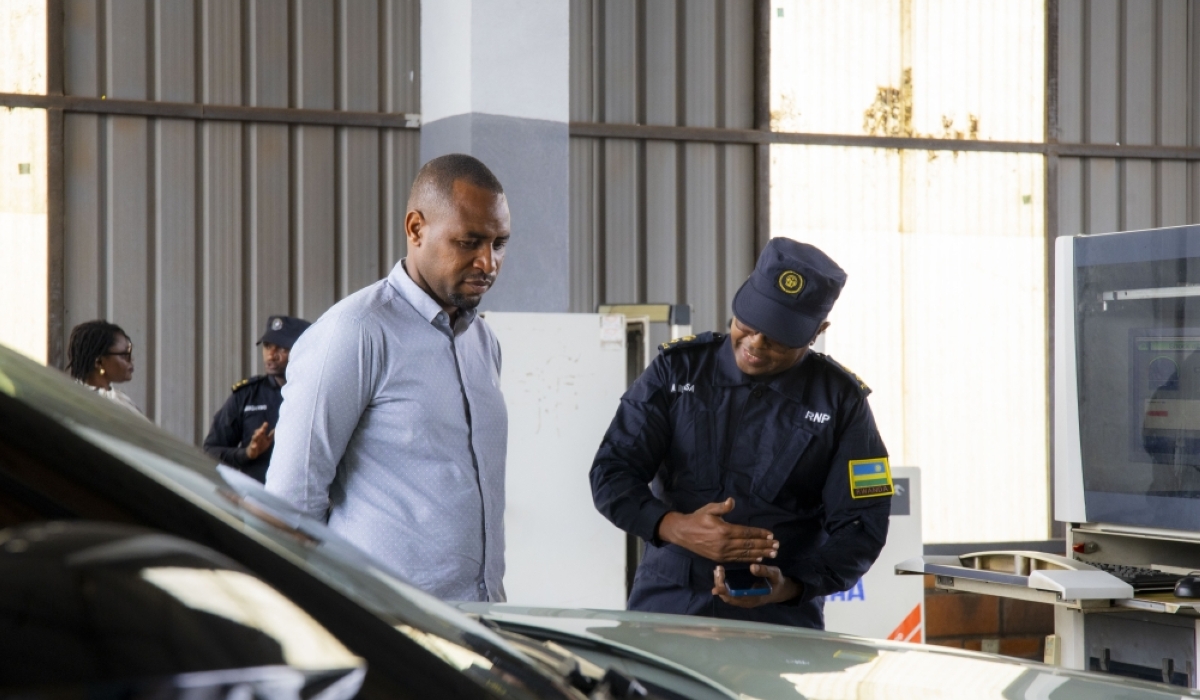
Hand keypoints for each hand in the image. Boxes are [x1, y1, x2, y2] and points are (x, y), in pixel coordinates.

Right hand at [245, 421, 274, 459]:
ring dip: (256, 436)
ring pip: (254, 438)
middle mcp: (257, 438)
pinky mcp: (252, 448)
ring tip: (258, 434)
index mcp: (261, 436)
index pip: (262, 430)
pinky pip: (252, 447)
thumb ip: (270, 436)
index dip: (264, 427)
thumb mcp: (267, 441)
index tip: (266, 423)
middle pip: (258, 433)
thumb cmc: (261, 445)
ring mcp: (254, 443)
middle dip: (260, 431)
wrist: (252, 453)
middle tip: (262, 429)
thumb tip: (274, 429)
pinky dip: (253, 446)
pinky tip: (254, 446)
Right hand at [657, 497, 777, 562]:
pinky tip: (758, 558)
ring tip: (772, 554)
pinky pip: (737, 559)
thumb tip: (731, 501)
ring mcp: (722, 553)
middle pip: (749, 545)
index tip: (771, 535)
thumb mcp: (708, 509)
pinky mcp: (719, 558)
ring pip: (745, 554)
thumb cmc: (697, 518)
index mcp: (724, 530)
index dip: (760, 534)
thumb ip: (721, 507)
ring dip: (760, 553)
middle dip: (764, 545)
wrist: (682, 533)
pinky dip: (749, 559)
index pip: (746, 533)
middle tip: (777, 546)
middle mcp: (725, 543)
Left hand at [713, 563, 800, 607]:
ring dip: (720, 585)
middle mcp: (746, 602)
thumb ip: (764, 571)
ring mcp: (743, 601)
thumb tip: (752, 566)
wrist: (780, 590)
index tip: (719, 577)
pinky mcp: (742, 597)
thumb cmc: (777, 582)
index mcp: (753, 598)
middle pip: (727, 597)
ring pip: (727, 596)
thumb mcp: (774, 573)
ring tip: (717, 571)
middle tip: (717, 570)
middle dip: (720, 584)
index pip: (734, 596)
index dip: (724, 589)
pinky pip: (729, 594)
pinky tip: (721, 575)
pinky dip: (723, 586)